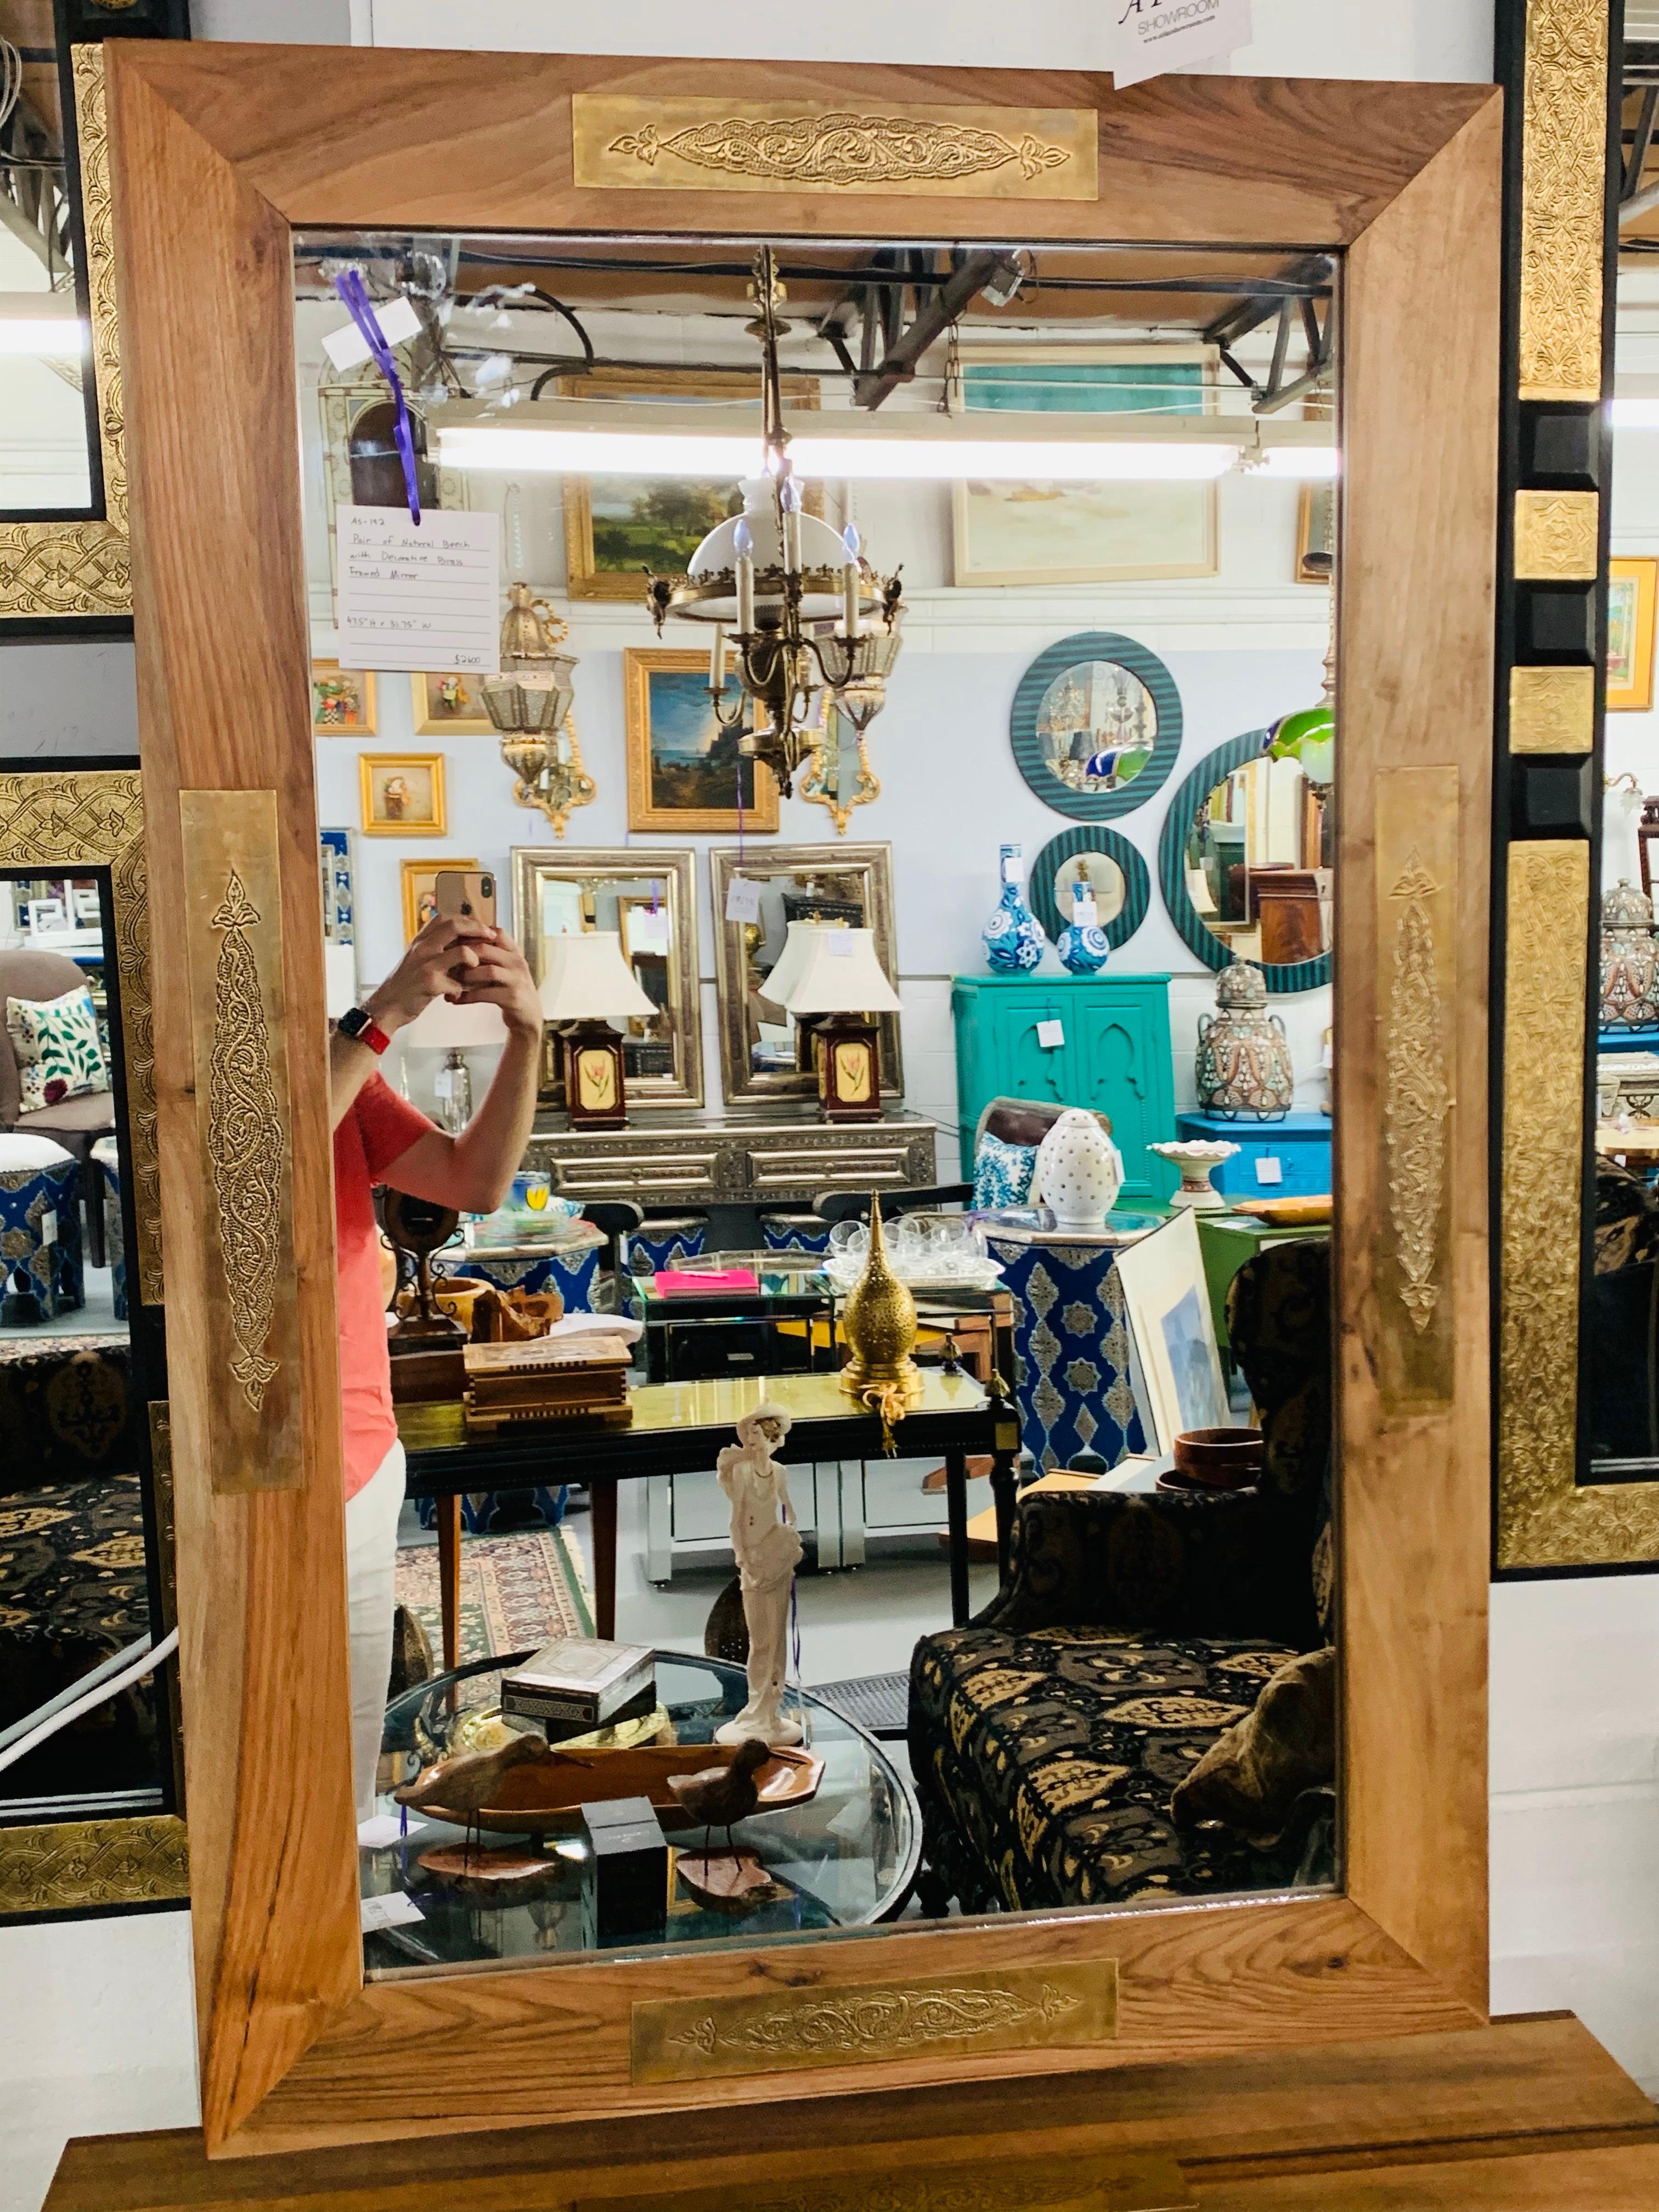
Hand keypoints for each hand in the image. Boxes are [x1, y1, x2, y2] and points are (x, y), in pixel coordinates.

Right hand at [364, 913, 493, 1036]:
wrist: (386, 1006)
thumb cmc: (405, 985)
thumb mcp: (416, 960)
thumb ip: (434, 949)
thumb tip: (460, 941)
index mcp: (420, 941)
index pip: (445, 918)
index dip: (466, 920)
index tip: (480, 927)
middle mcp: (422, 948)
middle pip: (455, 926)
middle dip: (478, 930)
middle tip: (491, 938)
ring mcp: (426, 965)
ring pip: (463, 952)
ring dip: (475, 961)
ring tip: (475, 970)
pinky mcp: (430, 984)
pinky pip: (459, 983)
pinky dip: (463, 989)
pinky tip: (458, 995)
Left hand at [448, 925, 543, 1041]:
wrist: (529, 1016)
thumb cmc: (509, 989)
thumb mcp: (503, 967)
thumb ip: (488, 955)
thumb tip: (458, 942)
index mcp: (514, 951)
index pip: (495, 932)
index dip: (473, 934)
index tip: (453, 941)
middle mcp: (517, 962)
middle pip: (485, 949)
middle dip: (462, 955)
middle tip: (445, 962)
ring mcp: (517, 980)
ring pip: (487, 971)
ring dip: (465, 976)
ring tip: (450, 982)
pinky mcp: (513, 998)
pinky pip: (485, 994)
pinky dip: (467, 997)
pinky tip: (454, 1000)